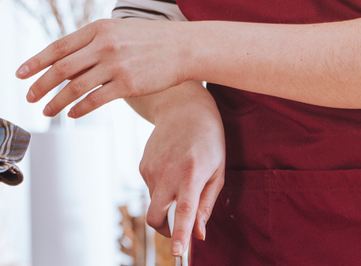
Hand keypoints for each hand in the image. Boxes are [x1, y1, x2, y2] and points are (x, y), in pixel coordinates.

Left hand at [16, 18, 191, 117]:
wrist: (183, 47)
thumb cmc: (149, 39)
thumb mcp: (118, 30)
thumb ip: (93, 41)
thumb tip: (66, 58)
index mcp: (98, 28)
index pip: (59, 47)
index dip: (36, 61)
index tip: (20, 73)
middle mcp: (104, 45)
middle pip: (62, 68)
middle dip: (41, 84)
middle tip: (28, 96)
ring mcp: (116, 64)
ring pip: (76, 86)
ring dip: (57, 101)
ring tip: (46, 110)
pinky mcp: (128, 84)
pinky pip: (96, 99)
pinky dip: (80, 108)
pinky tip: (72, 114)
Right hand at [142, 93, 225, 256]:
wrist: (183, 108)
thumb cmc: (208, 141)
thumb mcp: (218, 171)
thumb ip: (207, 204)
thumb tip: (200, 234)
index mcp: (192, 174)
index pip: (184, 210)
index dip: (181, 234)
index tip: (179, 252)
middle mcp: (168, 172)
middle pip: (156, 217)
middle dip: (166, 231)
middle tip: (179, 229)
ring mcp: (151, 169)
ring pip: (153, 204)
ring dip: (166, 206)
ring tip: (182, 182)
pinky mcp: (142, 165)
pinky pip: (150, 189)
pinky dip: (161, 190)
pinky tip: (172, 169)